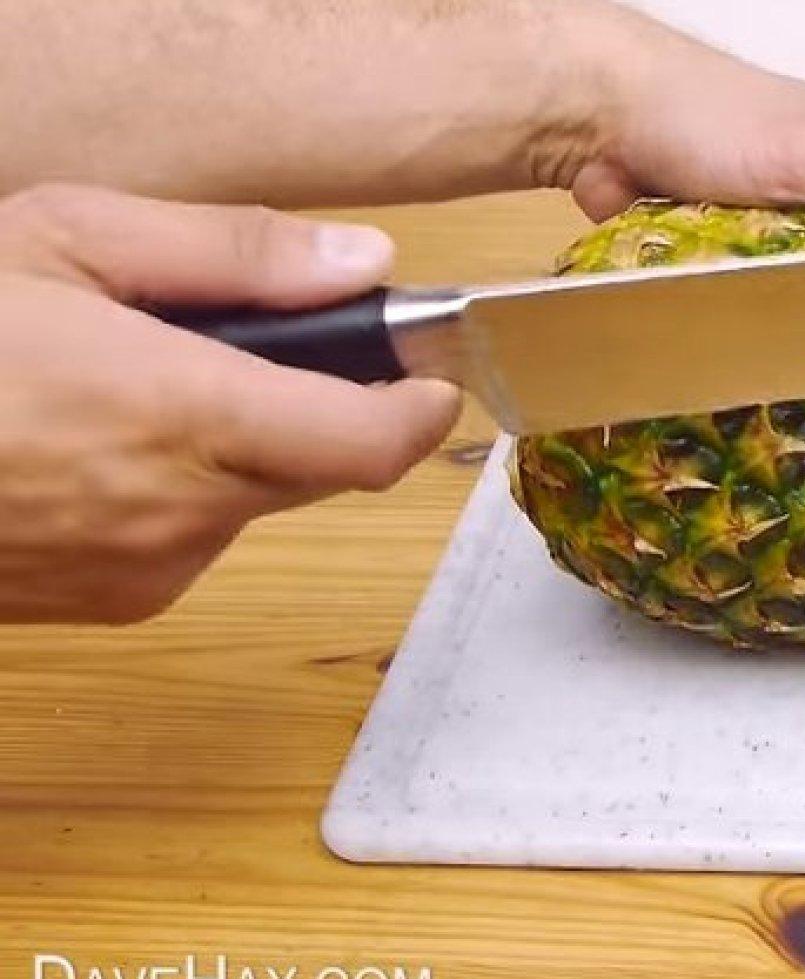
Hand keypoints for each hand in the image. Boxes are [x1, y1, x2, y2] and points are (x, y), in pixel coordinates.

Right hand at [0, 185, 459, 623]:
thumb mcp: (68, 241)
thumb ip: (234, 253)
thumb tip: (361, 261)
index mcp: (184, 415)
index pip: (373, 444)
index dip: (420, 409)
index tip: (431, 377)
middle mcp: (181, 511)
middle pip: (320, 469)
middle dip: (313, 411)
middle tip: (245, 350)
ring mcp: (146, 570)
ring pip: (253, 503)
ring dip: (234, 451)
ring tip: (130, 391)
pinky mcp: (112, 605)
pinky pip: (190, 541)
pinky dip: (177, 492)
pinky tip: (92, 447)